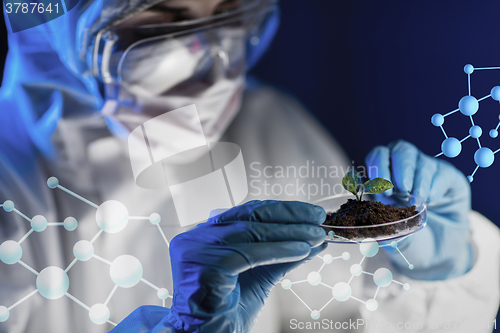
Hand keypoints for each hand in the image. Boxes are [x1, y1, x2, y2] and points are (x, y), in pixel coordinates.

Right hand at [111, 200, 326, 331]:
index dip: (281, 210)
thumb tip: (312, 241)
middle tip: (318, 219)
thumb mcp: (260, 276)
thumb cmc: (226, 311)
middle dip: (289, 215)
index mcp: (207, 234)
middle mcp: (197, 237)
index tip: (309, 213)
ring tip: (316, 235)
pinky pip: (249, 253)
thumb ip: (281, 257)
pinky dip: (280, 250)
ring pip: (252, 232)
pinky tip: (302, 251)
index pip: (247, 212)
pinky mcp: (203, 265)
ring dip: (290, 232)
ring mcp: (197, 249)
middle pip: (249, 216)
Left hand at [365, 140, 473, 279]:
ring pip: (420, 160)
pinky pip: (441, 172)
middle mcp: (406, 169)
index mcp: (385, 178)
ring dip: (417, 181)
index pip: (378, 156)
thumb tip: (374, 233)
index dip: (378, 166)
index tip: (382, 189)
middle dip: (399, 167)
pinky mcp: (449, 177)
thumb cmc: (411, 241)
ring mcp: (428, 171)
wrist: (441, 253)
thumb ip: (385, 232)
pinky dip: (434, 187)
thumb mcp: (394, 237)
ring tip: (417, 201)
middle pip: (400, 149)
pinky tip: (431, 201)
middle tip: (402, 189)